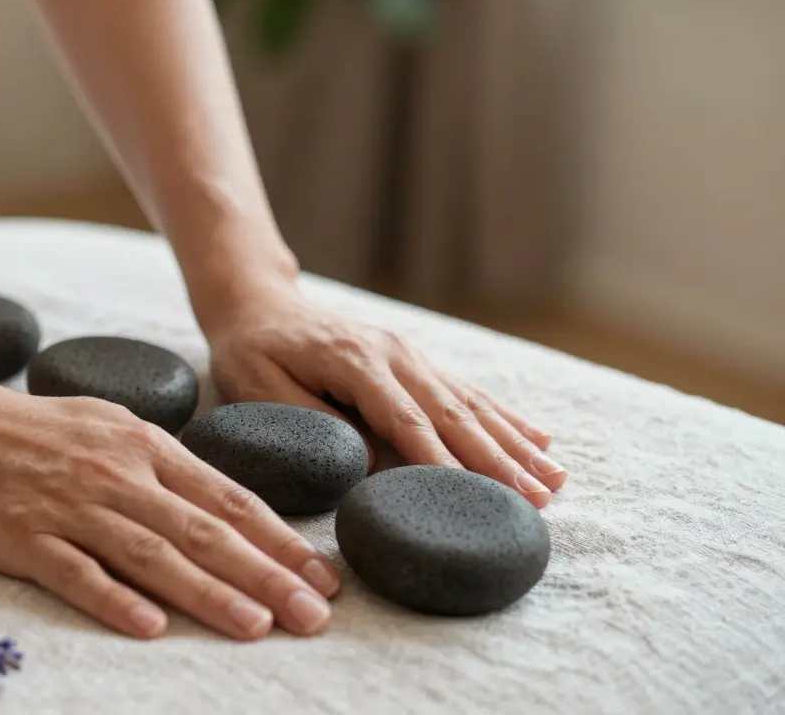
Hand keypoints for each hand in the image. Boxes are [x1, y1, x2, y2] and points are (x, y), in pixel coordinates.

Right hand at [0, 382, 338, 639]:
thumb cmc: (40, 430)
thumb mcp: (114, 428)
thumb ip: (167, 466)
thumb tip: (226, 508)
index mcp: (145, 447)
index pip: (227, 500)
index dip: (280, 540)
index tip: (323, 575)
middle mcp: (118, 476)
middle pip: (203, 532)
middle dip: (266, 575)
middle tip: (314, 615)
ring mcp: (72, 507)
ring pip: (151, 555)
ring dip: (209, 592)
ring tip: (257, 626)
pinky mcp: (26, 537)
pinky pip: (76, 573)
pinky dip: (114, 599)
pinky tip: (152, 627)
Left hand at [203, 285, 565, 507]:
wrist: (259, 304)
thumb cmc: (251, 353)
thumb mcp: (259, 390)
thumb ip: (312, 424)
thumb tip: (367, 464)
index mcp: (355, 363)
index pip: (406, 421)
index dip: (443, 462)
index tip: (476, 498)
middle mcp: (394, 354)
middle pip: (453, 415)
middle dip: (497, 461)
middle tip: (537, 501)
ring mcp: (410, 354)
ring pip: (471, 405)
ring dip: (513, 444)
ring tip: (553, 481)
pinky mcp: (416, 360)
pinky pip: (468, 392)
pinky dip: (505, 418)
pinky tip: (540, 440)